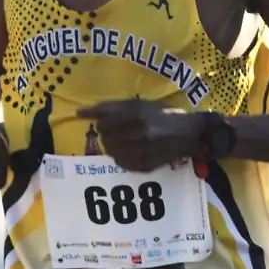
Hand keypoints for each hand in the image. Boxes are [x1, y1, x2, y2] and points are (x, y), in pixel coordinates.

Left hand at [77, 100, 204, 172]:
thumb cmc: (161, 114)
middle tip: (117, 131)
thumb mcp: (139, 103)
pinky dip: (121, 157)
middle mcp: (140, 132)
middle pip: (105, 138)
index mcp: (137, 113)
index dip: (101, 123)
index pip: (103, 122)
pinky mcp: (146, 165)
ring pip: (111, 152)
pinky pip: (121, 163)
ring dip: (113, 146)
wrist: (188, 133)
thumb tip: (79, 113)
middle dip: (107, 134)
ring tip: (124, 141)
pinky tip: (131, 151)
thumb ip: (111, 107)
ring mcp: (144, 151)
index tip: (104, 123)